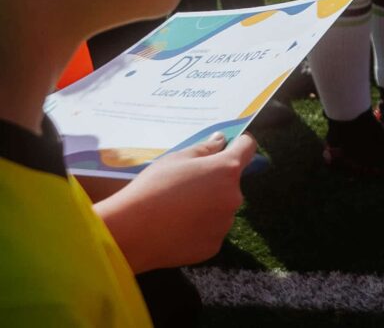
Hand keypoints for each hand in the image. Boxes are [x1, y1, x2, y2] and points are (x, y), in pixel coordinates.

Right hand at [93, 131, 254, 271]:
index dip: (239, 143)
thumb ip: (204, 148)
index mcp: (227, 170)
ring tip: (176, 212)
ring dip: (208, 207)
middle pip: (231, 183)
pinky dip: (198, 230)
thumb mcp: (176, 159)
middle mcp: (234, 197)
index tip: (228, 144)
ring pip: (221, 209)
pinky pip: (210, 232)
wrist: (130, 232)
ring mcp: (225, 224)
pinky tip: (175, 230)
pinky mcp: (213, 247)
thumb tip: (221, 141)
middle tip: (186, 187)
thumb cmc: (152, 188)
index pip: (248, 147)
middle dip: (215, 181)